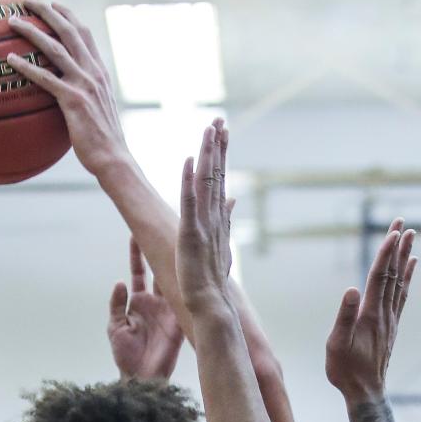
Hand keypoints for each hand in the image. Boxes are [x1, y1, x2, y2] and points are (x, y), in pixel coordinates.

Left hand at [6, 0, 127, 177]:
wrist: (114, 160)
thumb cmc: (104, 143)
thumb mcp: (100, 112)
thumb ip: (87, 98)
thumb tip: (70, 99)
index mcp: (100, 73)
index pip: (85, 34)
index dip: (68, 16)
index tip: (53, 5)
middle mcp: (93, 73)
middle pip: (69, 31)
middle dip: (46, 11)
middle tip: (26, 0)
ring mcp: (84, 85)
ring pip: (55, 48)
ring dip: (32, 31)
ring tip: (12, 22)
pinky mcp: (73, 100)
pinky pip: (45, 78)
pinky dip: (26, 66)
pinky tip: (10, 59)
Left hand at [108, 237, 184, 379]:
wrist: (142, 378)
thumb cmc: (125, 356)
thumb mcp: (115, 327)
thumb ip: (117, 304)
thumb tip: (120, 282)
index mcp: (139, 302)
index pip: (139, 272)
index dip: (136, 254)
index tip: (135, 233)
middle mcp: (156, 302)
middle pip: (159, 270)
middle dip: (161, 251)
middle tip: (164, 228)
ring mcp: (170, 310)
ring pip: (174, 281)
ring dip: (177, 265)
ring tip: (180, 243)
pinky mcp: (180, 321)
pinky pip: (185, 301)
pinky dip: (190, 288)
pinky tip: (193, 271)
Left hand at [176, 121, 233, 315]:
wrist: (211, 302)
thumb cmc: (212, 277)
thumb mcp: (222, 242)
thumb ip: (227, 218)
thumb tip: (233, 198)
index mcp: (218, 217)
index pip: (220, 179)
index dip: (222, 154)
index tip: (222, 130)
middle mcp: (214, 217)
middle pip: (216, 175)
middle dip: (218, 146)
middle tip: (219, 119)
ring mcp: (203, 224)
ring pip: (206, 183)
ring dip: (208, 155)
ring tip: (209, 130)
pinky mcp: (191, 234)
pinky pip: (189, 203)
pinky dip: (188, 181)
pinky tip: (187, 161)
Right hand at [325, 218, 415, 403]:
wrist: (365, 391)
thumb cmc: (346, 370)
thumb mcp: (337, 344)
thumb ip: (344, 316)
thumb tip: (351, 289)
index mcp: (370, 314)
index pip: (379, 276)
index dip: (386, 252)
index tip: (394, 230)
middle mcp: (385, 313)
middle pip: (392, 273)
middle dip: (397, 247)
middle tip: (403, 222)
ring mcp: (390, 319)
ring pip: (400, 281)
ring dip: (404, 257)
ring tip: (410, 236)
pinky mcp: (391, 326)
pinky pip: (402, 295)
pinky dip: (407, 277)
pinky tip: (411, 267)